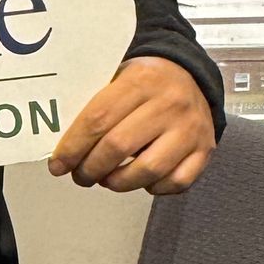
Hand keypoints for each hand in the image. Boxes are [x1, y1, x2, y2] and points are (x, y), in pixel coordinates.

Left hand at [48, 56, 215, 196]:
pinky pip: (177, 182)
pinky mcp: (205, 149)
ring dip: (118, 183)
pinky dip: (154, 188)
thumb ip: (94, 105)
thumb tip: (62, 145)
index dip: (73, 147)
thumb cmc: (145, 81)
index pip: (98, 119)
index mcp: (140, 81)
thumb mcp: (118, 76)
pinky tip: (139, 180)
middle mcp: (169, 104)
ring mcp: (190, 129)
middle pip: (118, 147)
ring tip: (106, 179)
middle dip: (90, 169)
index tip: (57, 165)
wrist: (190, 75)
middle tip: (80, 175)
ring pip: (148, 170)